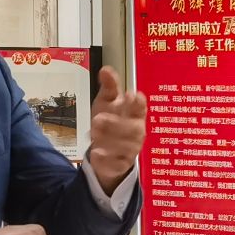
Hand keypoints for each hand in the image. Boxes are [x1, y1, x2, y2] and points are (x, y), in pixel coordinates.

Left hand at [86, 66, 146, 195]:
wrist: (107, 151)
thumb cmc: (110, 122)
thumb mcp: (108, 102)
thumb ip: (109, 87)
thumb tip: (106, 69)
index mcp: (135, 115)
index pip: (140, 109)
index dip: (138, 104)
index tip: (132, 95)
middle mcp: (135, 132)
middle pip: (133, 130)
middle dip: (117, 124)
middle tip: (99, 118)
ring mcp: (130, 150)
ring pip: (126, 147)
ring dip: (110, 140)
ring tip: (94, 134)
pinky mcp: (120, 165)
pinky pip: (117, 164)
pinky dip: (107, 159)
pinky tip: (97, 152)